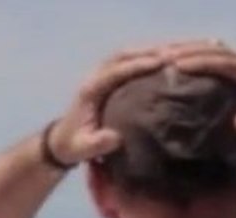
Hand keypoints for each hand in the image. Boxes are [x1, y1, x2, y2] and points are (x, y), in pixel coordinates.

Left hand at [47, 47, 167, 164]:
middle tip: (174, 53)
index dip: (138, 65)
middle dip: (147, 52)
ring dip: (148, 51)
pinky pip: (127, 61)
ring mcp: (100, 75)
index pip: (115, 71)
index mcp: (90, 90)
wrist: (62, 141)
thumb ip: (98, 144)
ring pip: (125, 55)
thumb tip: (116, 138)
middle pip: (121, 55)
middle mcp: (95, 77)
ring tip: (174, 52)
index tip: (161, 63)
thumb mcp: (83, 149)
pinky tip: (164, 60)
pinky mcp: (107, 79)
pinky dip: (145, 57)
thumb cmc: (73, 146)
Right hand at [166, 41, 235, 143]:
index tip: (178, 66)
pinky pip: (211, 51)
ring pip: (211, 46)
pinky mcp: (235, 63)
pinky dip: (191, 51)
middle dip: (187, 51)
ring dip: (186, 48)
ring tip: (162, 55)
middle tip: (161, 57)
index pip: (224, 63)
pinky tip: (174, 57)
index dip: (201, 63)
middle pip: (214, 49)